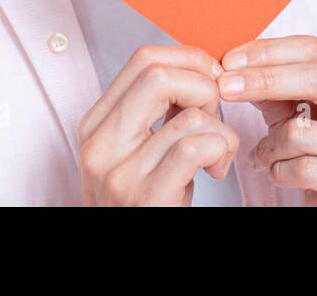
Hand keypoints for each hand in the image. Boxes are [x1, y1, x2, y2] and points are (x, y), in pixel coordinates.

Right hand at [78, 44, 241, 205]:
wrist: (122, 259)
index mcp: (95, 124)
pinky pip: (195, 147)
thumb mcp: (135, 152)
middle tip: (216, 114)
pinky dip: (220, 149)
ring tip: (218, 154)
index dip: (188, 59)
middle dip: (203, 85)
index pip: (143, 59)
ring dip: (221, 130)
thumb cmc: (140, 206)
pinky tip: (217, 169)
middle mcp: (100, 144)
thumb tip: (197, 69)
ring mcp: (119, 172)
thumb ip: (153, 113)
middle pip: (158, 72)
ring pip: (187, 113)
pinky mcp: (145, 197)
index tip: (210, 80)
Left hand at [216, 35, 316, 205]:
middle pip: (315, 79)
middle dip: (262, 81)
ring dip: (269, 144)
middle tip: (224, 88)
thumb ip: (276, 83)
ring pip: (302, 132)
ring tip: (265, 153)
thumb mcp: (301, 107)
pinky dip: (279, 171)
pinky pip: (305, 169)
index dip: (268, 51)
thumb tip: (235, 63)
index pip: (315, 50)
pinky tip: (279, 172)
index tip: (230, 60)